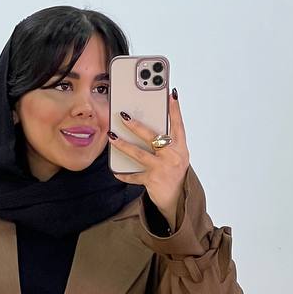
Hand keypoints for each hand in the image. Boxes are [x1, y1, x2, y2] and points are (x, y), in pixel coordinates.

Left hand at [108, 90, 188, 226]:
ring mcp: (163, 168)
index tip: (171, 94)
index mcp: (180, 147)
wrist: (178, 199)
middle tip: (124, 116)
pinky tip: (115, 171)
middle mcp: (173, 156)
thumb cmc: (174, 172)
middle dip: (137, 126)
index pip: (178, 125)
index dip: (175, 110)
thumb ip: (167, 141)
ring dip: (124, 145)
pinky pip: (135, 176)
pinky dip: (124, 174)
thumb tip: (149, 125)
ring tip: (112, 137)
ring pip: (140, 154)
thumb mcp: (176, 155)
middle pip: (154, 137)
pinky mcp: (153, 180)